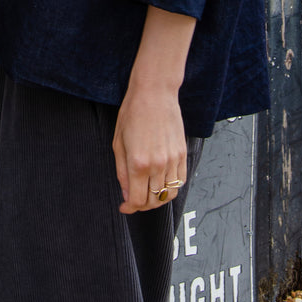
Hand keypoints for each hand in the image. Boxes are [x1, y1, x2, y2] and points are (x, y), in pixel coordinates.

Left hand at [112, 81, 187, 213]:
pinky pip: (181, 181)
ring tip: (148, 192)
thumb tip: (126, 194)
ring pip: (169, 194)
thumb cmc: (132, 113)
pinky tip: (162, 182)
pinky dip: (172, 188)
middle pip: (154, 201)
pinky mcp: (182, 153)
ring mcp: (173, 160)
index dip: (130, 208)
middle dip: (142, 205)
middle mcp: (158, 165)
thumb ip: (122, 172)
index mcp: (138, 163)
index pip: (137, 201)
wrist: (154, 93)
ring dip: (158, 198)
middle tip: (134, 200)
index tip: (124, 207)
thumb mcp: (118, 143)